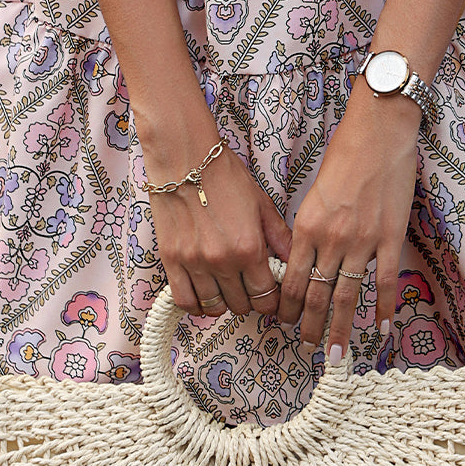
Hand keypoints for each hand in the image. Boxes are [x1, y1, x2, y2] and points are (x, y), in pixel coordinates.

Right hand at [146, 136, 292, 320]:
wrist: (184, 158)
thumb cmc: (225, 175)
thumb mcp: (261, 203)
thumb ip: (279, 237)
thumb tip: (293, 261)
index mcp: (249, 248)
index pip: (266, 298)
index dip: (271, 299)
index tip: (269, 292)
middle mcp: (222, 262)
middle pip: (241, 306)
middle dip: (249, 299)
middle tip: (249, 285)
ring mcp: (194, 263)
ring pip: (214, 307)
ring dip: (224, 302)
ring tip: (227, 287)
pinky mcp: (171, 260)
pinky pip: (184, 301)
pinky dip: (196, 303)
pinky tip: (204, 292)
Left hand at [276, 78, 419, 358]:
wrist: (378, 133)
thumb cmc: (344, 155)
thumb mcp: (314, 193)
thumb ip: (309, 228)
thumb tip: (306, 259)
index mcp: (307, 226)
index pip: (294, 280)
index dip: (289, 308)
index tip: (287, 325)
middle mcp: (331, 239)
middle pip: (318, 295)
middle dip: (311, 327)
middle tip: (308, 350)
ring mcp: (362, 240)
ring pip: (348, 295)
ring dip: (341, 328)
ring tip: (337, 354)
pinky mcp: (390, 236)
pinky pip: (385, 281)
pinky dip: (384, 308)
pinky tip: (383, 329)